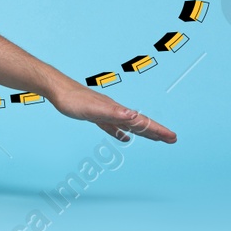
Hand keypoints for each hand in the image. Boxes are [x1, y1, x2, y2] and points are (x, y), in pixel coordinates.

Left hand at [48, 81, 176, 143]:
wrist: (58, 90)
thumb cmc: (74, 100)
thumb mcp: (94, 110)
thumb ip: (114, 113)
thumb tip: (134, 116)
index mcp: (118, 111)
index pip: (142, 122)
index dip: (158, 131)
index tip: (173, 137)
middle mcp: (115, 111)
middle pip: (140, 123)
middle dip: (156, 132)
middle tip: (172, 139)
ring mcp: (106, 113)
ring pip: (129, 125)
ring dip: (143, 132)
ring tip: (155, 138)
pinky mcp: (95, 116)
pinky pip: (113, 127)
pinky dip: (121, 133)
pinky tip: (124, 137)